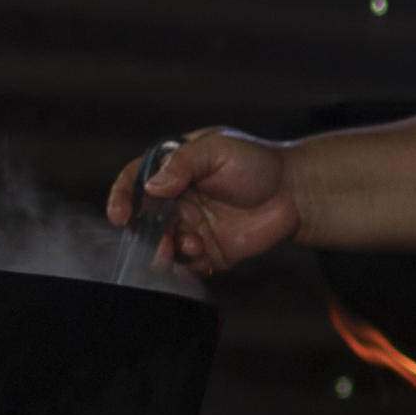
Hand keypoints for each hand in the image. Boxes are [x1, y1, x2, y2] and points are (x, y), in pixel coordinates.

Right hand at [110, 130, 298, 275]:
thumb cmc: (256, 162)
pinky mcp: (209, 251)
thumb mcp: (218, 149)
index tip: (120, 215)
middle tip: (161, 244)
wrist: (295, 192)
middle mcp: (177, 200)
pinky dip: (190, 265)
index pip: (135, 182)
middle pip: (145, 221)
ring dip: (169, 251)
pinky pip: (188, 264)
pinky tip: (204, 256)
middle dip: (147, 235)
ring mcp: (191, 227)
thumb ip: (183, 164)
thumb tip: (152, 186)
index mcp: (173, 170)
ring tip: (192, 245)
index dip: (122, 198)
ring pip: (164, 245)